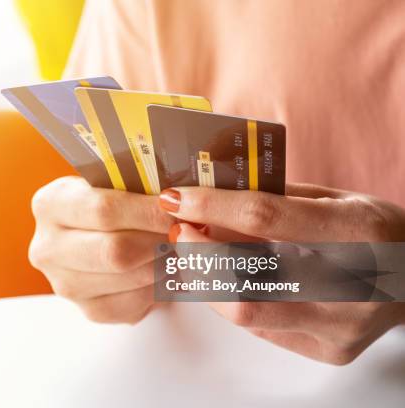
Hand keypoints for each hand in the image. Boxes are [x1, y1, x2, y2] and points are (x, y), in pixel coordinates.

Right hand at [29, 176, 174, 323]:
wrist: (100, 233)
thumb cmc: (114, 201)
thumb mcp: (116, 181)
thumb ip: (140, 186)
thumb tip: (179, 200)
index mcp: (50, 204)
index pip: (104, 210)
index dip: (148, 212)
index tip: (179, 209)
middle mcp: (48, 248)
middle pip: (115, 252)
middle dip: (159, 240)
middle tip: (186, 230)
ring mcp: (65, 284)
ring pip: (131, 278)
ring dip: (165, 262)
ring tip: (181, 245)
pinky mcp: (89, 309)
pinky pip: (136, 302)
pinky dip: (160, 285)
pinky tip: (167, 266)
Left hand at [159, 183, 404, 363]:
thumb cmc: (375, 230)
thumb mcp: (335, 198)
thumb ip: (277, 199)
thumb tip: (211, 197)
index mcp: (358, 232)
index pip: (267, 218)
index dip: (213, 207)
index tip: (177, 199)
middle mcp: (352, 287)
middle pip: (246, 280)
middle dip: (197, 254)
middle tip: (180, 231)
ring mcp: (341, 328)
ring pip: (244, 311)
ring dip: (206, 280)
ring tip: (195, 255)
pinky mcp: (329, 351)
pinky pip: (260, 326)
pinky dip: (233, 299)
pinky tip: (227, 279)